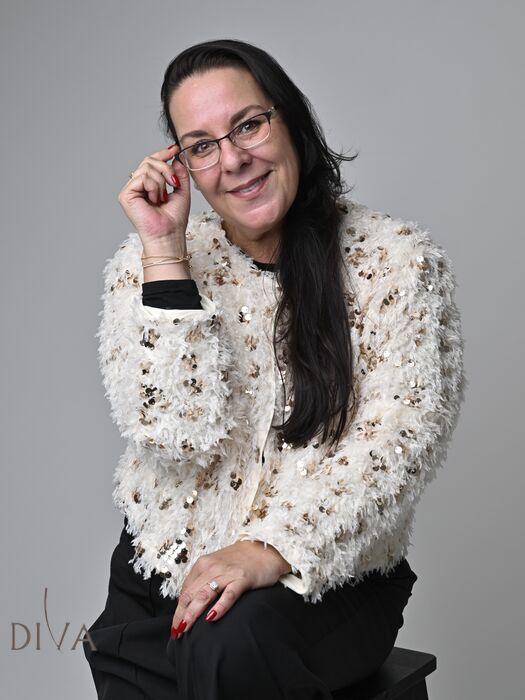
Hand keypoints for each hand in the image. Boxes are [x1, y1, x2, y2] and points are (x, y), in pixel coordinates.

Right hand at [118, 144, 190, 250]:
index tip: (176, 149)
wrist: (169, 235)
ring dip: (161, 181)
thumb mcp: (181, 191)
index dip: (163, 154)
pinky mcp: (126, 195)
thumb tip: (176, 157)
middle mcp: (137, 186)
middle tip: (174, 183)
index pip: (151, 162)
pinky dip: (154, 187)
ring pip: (147, 167)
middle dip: (166, 168)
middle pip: (149, 160)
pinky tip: (155, 200)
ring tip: (162, 198)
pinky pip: (142, 177)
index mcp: (148, 185)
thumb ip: (179, 173)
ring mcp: (130, 190)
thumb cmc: (174, 220)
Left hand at [170, 540, 291, 638]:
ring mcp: (227, 573)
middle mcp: (212, 567)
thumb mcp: (217, 566)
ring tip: (185, 629)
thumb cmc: (239, 561)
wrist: (264, 551)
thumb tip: (189, 601)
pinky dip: (219, 607)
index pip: (185, 590)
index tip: (175, 625)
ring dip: (192, 613)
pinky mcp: (243, 579)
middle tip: (176, 633)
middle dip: (181, 615)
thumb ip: (204, 580)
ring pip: (204, 595)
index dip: (178, 609)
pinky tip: (212, 618)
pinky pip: (229, 595)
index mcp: (203, 565)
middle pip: (190, 594)